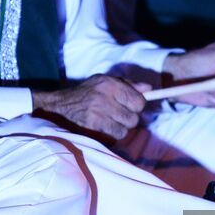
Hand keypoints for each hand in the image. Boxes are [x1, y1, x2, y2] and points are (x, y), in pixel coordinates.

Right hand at [32, 74, 147, 140]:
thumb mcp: (107, 81)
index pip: (138, 101)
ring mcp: (99, 112)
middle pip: (134, 117)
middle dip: (131, 116)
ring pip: (127, 127)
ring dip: (124, 125)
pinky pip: (118, 133)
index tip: (133, 105)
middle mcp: (105, 97)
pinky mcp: (94, 124)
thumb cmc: (90, 90)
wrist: (65, 101)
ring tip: (115, 119)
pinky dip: (116, 131)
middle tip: (122, 113)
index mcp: (111, 84)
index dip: (139, 105)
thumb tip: (149, 89)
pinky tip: (108, 125)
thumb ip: (128, 85)